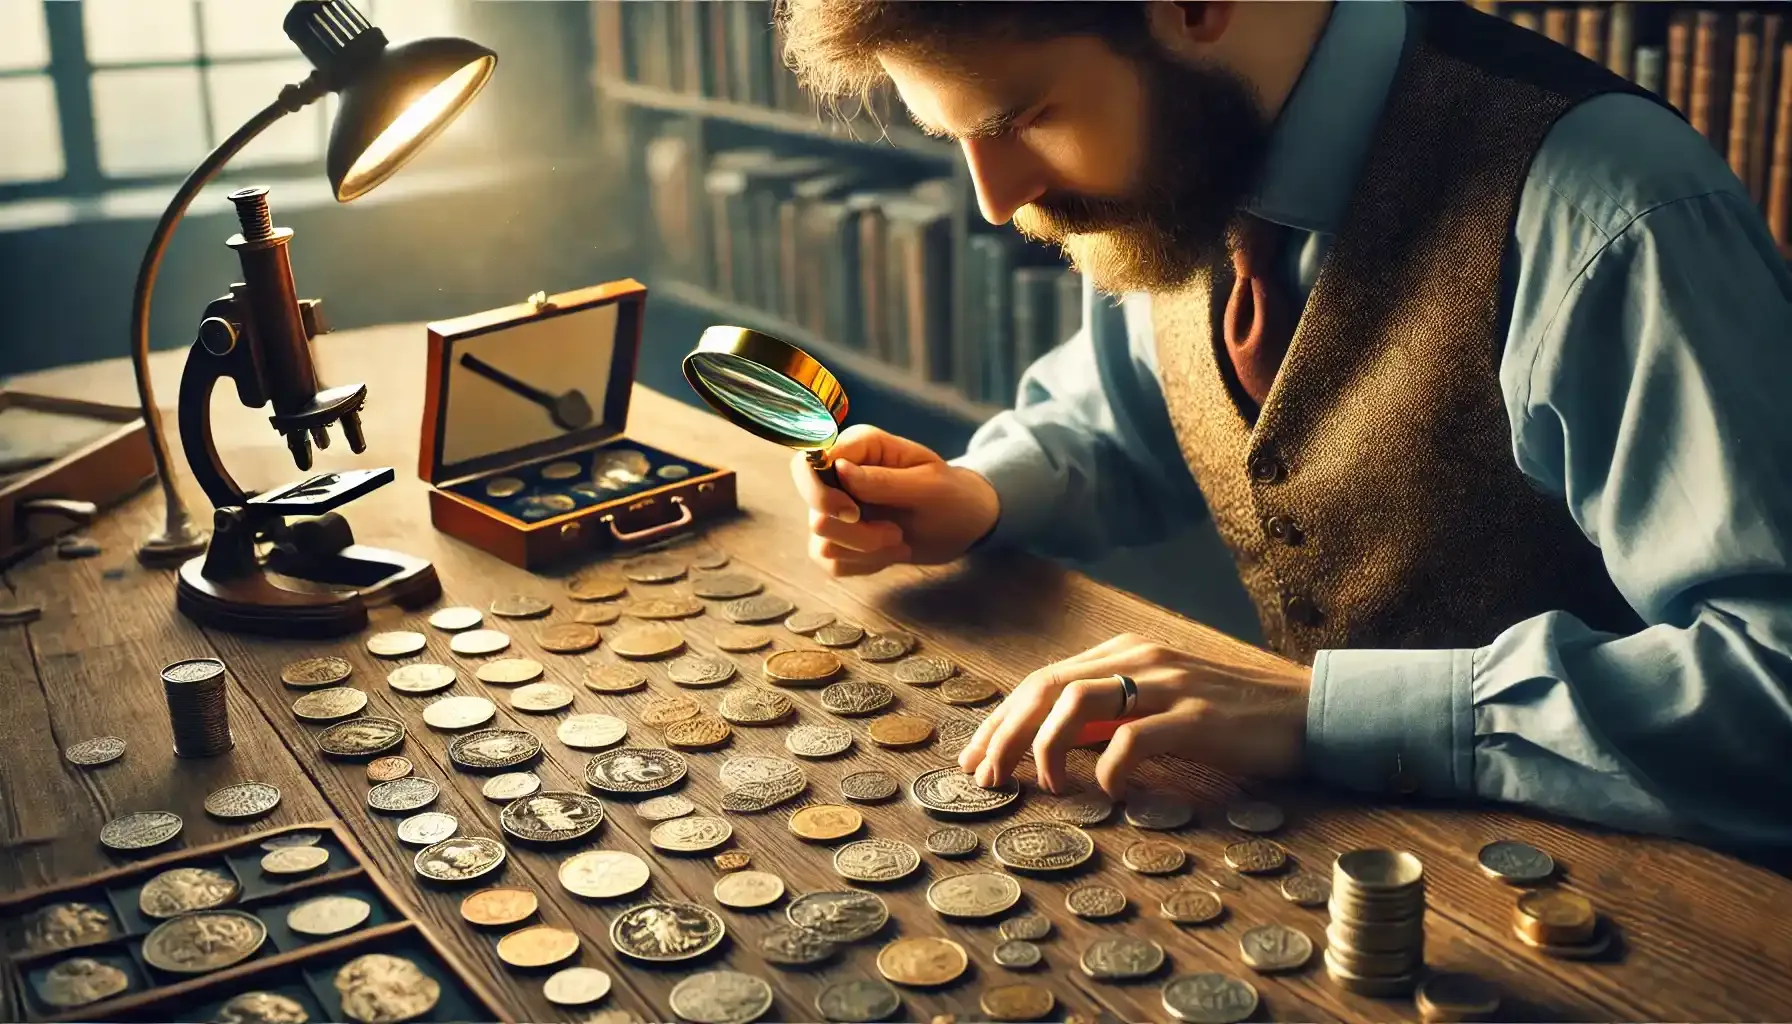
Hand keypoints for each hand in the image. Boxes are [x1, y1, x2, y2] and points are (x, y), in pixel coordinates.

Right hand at [790, 424, 1000, 576]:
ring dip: (865, 551)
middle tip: (893, 533)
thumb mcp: (928, 486)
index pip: (808, 463)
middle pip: (814, 510)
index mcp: (860, 447)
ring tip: (898, 541)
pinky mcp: (839, 538)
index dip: (822, 494)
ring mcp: (836, 508)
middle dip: (855, 533)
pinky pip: (830, 562)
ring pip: (822, 542)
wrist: (962, 525)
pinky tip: (889, 553)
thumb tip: (839, 469)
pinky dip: (863, 565)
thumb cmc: (952, 496)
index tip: (856, 514)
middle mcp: (839, 474)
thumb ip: (883, 479)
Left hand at [958, 632, 1311, 795]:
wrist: (1310, 713)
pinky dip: (1109, 768)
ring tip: (1044, 787)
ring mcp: (1169, 683)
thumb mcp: (1160, 705)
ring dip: (1046, 747)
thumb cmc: (1232, 718)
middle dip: (1006, 734)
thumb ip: (1110, 716)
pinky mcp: (1198, 716)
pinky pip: (1133, 737)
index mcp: (1126, 652)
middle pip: (1047, 687)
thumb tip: (1052, 748)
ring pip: (1078, 702)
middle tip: (986, 778)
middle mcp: (1140, 657)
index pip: (1043, 679)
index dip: (1002, 719)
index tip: (977, 759)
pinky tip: (1109, 793)